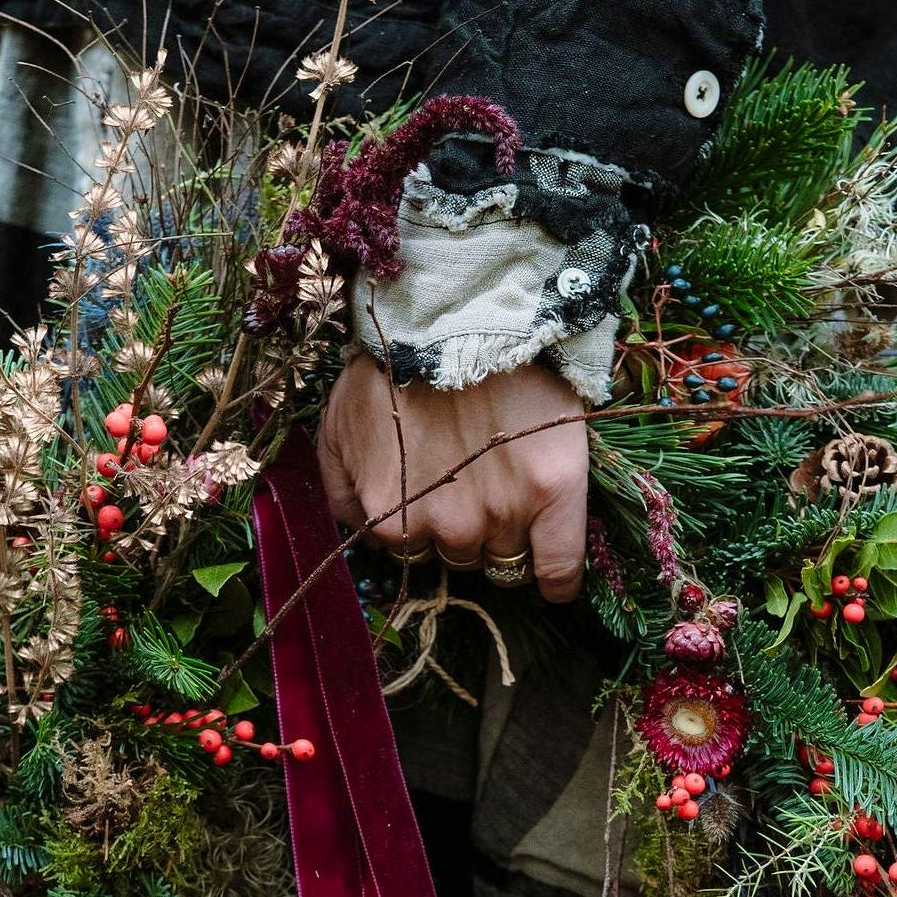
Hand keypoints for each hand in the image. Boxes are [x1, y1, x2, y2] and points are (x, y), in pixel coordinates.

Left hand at [319, 355, 587, 602]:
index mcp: (393, 518)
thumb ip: (341, 489)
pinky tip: (554, 585)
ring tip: (509, 490)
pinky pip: (559, 568)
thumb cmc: (394, 363)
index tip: (441, 505)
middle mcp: (447, 526)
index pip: (415, 557)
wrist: (462, 311)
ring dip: (505, 537)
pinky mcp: (552, 494)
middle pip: (462, 557)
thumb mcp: (337, 426)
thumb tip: (357, 527)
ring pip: (504, 557)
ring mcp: (502, 512)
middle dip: (465, 530)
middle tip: (475, 483)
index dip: (429, 532)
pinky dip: (557, 582)